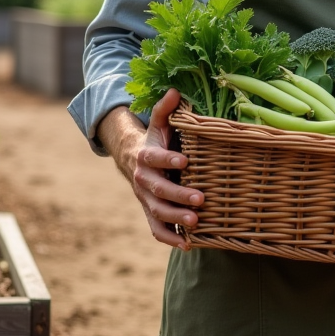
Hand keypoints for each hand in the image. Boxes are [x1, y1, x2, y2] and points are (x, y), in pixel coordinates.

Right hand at [100, 89, 204, 249]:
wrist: (134, 162)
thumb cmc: (156, 141)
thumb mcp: (159, 124)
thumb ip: (166, 110)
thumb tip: (175, 90)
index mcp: (146, 156)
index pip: (155, 158)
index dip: (168, 159)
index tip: (185, 160)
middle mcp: (143, 180)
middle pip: (158, 190)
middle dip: (179, 195)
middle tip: (200, 199)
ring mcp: (146, 199)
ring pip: (158, 212)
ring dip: (176, 219)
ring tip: (196, 223)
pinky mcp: (150, 214)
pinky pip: (157, 230)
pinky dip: (170, 239)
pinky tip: (189, 245)